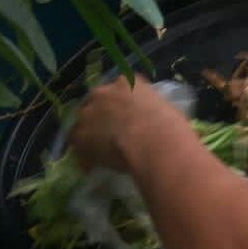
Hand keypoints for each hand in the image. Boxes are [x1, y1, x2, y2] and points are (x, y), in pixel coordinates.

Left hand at [70, 75, 187, 172]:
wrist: (154, 142)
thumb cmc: (169, 125)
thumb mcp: (163, 108)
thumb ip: (148, 109)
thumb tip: (147, 121)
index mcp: (128, 82)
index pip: (121, 88)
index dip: (122, 104)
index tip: (128, 115)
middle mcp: (104, 92)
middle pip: (97, 102)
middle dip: (102, 115)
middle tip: (112, 133)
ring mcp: (89, 112)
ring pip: (84, 123)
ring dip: (91, 134)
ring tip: (101, 152)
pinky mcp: (80, 134)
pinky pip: (79, 145)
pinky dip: (85, 155)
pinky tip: (94, 167)